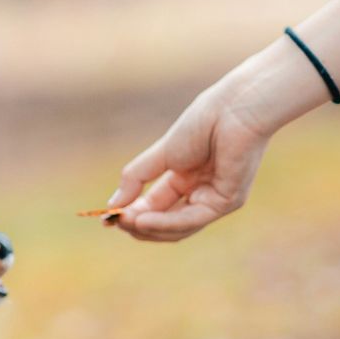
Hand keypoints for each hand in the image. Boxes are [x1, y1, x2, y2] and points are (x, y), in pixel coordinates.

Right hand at [106, 70, 277, 241]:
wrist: (232, 109)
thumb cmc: (202, 123)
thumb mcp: (161, 155)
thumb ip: (136, 178)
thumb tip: (112, 205)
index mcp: (187, 179)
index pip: (156, 207)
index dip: (132, 214)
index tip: (107, 219)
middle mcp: (202, 193)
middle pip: (167, 223)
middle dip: (139, 225)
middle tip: (114, 223)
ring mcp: (216, 200)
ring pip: (179, 228)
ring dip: (149, 228)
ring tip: (125, 222)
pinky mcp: (227, 202)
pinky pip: (192, 219)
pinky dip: (165, 223)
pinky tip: (143, 220)